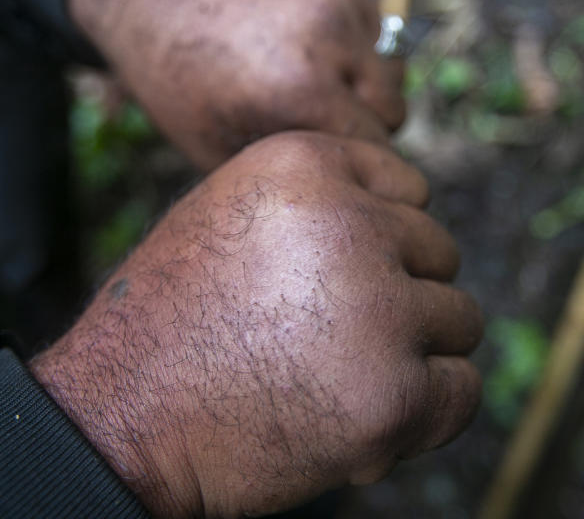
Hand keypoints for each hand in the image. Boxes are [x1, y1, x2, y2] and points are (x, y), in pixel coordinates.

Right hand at [30, 132, 481, 517]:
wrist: (122, 420)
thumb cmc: (177, 321)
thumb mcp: (236, 216)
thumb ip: (322, 204)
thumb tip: (411, 218)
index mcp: (305, 164)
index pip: (411, 190)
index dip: (386, 244)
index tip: (343, 284)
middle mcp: (348, 222)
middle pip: (439, 253)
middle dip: (401, 298)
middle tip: (333, 342)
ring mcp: (376, 309)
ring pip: (458, 319)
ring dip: (414, 354)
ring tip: (339, 378)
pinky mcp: (392, 393)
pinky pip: (461, 391)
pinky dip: (427, 412)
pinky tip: (367, 418)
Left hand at [69, 0, 404, 170]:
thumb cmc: (182, 87)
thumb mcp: (224, 150)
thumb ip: (296, 168)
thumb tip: (355, 184)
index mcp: (298, 89)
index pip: (373, 146)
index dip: (360, 165)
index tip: (344, 172)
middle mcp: (325, 36)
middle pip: (392, 107)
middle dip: (366, 124)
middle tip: (324, 127)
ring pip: (390, 65)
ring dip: (364, 82)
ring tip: (316, 86)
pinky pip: (373, 25)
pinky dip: (353, 44)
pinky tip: (309, 49)